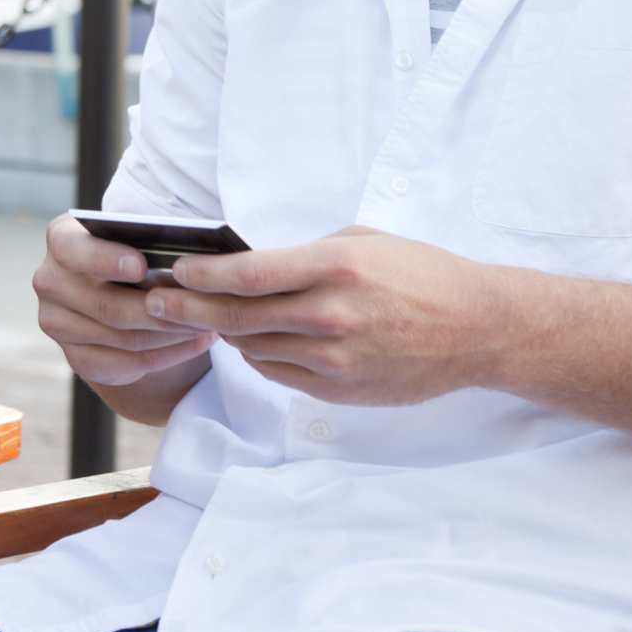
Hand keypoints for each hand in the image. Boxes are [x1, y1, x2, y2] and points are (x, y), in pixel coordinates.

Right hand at [34, 214, 216, 387]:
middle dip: (159, 308)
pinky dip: (166, 356)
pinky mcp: (75, 359)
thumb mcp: (136, 239)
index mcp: (61, 240)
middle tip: (200, 306)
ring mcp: (57, 323)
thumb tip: (187, 256)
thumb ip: (148, 242)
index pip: (72, 249)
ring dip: (170, 333)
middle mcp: (50, 281)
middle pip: (105, 305)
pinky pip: (125, 365)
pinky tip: (194, 343)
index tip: (141, 266)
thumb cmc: (134, 255)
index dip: (106, 259)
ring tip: (206, 323)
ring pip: (121, 338)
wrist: (118, 293)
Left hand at [144, 227, 506, 405]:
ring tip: (197, 317)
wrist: (476, 329)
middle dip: (188, 308)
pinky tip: (249, 338)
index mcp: (335, 269)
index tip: (176, 269)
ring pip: (253, 347)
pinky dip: (257, 354)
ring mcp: (334, 360)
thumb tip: (251, 262)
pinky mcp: (338, 390)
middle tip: (155, 302)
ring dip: (222, 332)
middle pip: (239, 316)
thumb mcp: (363, 241)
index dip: (204, 274)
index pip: (249, 274)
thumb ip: (306, 254)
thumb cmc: (420, 274)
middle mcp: (330, 316)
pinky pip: (278, 372)